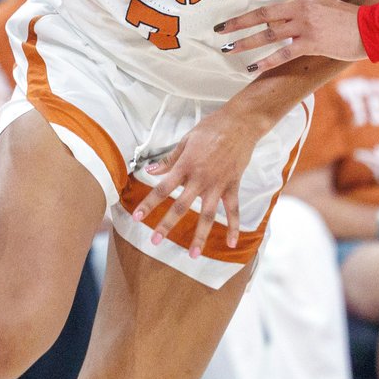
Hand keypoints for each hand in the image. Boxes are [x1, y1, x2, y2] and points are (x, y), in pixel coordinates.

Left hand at [129, 106, 263, 258]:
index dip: (149, 203)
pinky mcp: (233, 185)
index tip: (137, 217)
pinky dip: (234, 227)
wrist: (241, 123)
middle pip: (182, 206)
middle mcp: (201, 178)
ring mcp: (218, 184)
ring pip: (208, 215)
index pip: (163, 188)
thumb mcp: (187, 140)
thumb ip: (169, 159)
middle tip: (155, 241)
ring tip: (192, 255)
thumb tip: (150, 171)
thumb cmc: (212, 128)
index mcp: (186, 165)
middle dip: (167, 224)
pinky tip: (232, 243)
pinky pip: (233, 210)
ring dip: (199, 236)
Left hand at [217, 0, 365, 71]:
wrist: (371, 29)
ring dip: (245, 43)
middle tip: (219, 29)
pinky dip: (266, 62)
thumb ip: (312, 5)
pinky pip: (283, 54)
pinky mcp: (310, 43)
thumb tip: (304, 8)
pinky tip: (252, 68)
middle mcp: (300, 9)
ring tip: (228, 50)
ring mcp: (304, 26)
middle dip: (238, 22)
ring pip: (268, 35)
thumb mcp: (329, 4)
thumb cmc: (351, 20)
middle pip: (262, 14)